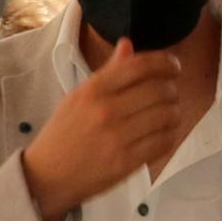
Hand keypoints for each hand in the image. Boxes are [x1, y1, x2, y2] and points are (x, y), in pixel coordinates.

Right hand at [21, 41, 210, 220]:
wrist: (47, 176)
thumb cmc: (63, 134)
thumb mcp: (78, 97)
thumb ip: (108, 72)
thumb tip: (128, 45)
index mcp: (93, 90)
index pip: (140, 66)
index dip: (164, 62)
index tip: (173, 66)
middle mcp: (106, 111)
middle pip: (159, 89)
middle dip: (172, 89)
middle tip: (171, 93)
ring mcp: (117, 138)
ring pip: (166, 115)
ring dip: (175, 112)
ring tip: (169, 114)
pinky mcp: (126, 162)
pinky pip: (163, 142)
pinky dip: (169, 135)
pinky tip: (162, 133)